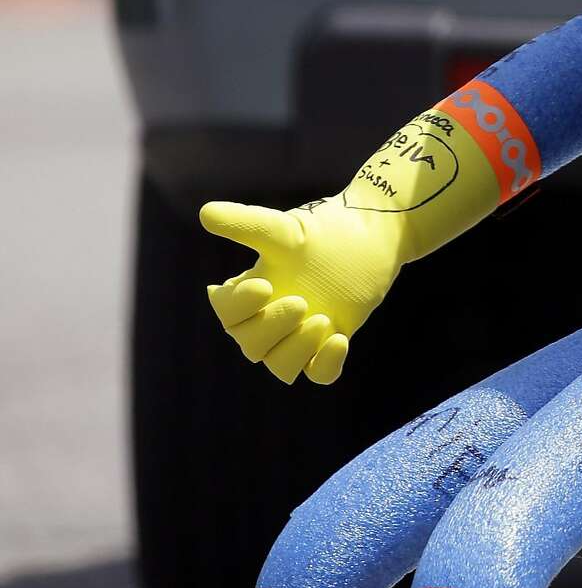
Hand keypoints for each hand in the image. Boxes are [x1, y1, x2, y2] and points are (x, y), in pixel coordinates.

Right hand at [201, 197, 405, 384]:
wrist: (370, 238)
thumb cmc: (321, 231)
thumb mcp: (285, 228)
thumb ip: (246, 223)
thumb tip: (205, 213)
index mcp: (251, 291)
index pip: (227, 313)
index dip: (239, 306)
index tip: (264, 286)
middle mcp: (269, 318)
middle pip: (251, 345)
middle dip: (272, 328)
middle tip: (302, 302)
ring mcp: (298, 335)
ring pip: (281, 366)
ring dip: (296, 349)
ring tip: (323, 320)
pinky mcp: (327, 345)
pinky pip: (318, 374)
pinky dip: (326, 363)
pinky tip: (341, 339)